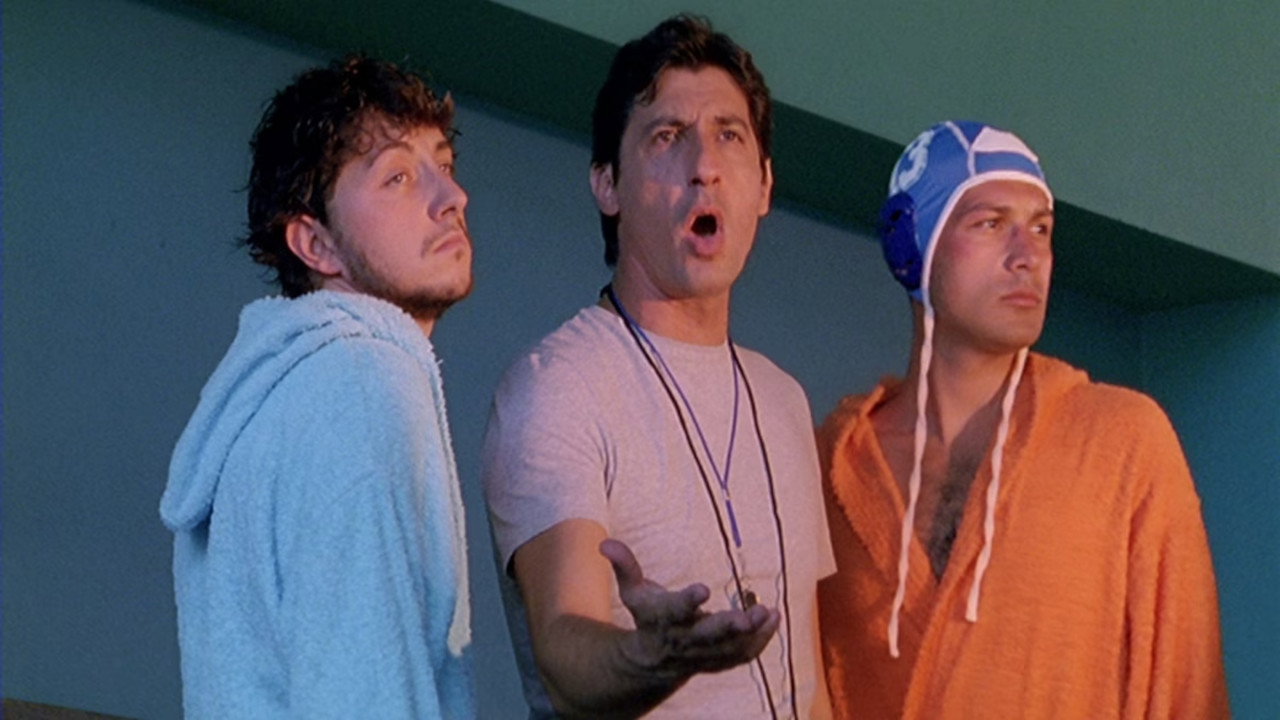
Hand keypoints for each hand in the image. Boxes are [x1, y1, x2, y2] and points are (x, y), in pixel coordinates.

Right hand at [600, 538, 779, 678]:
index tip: (703, 589)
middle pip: (706, 637)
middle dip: (726, 628)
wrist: (653, 660)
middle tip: (747, 617)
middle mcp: (684, 640)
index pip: (674, 611)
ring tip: (769, 612)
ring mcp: (704, 654)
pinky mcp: (720, 660)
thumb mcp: (633, 591)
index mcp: (662, 621)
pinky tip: (775, 617)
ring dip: (752, 634)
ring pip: (729, 649)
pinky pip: (743, 655)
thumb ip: (624, 566)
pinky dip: (761, 640)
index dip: (687, 601)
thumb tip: (605, 543)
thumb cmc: (647, 616)